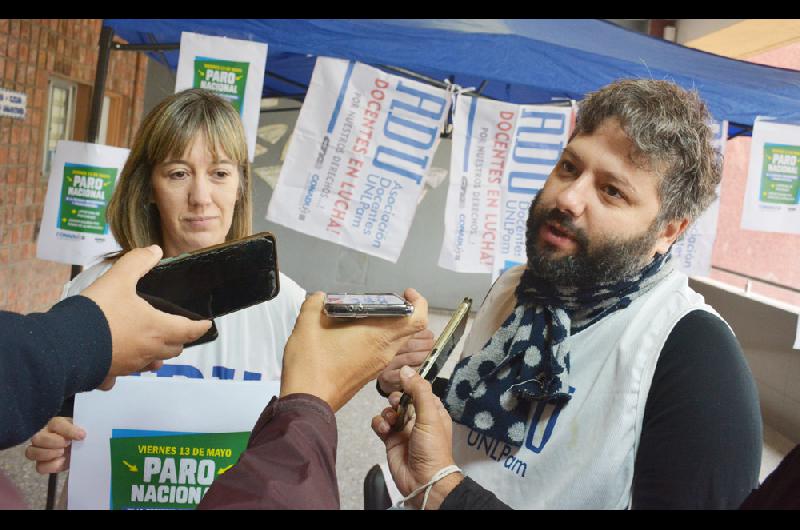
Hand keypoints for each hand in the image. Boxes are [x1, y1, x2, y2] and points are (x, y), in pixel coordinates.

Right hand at [24, 417, 84, 473]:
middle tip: (67, 444)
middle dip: (53, 442)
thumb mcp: (81, 431)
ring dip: (48, 454)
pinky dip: (51, 466)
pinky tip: (61, 462)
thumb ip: (81, 431)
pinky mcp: (41, 464)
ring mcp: (39, 450)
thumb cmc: (79, 437)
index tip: (82, 435)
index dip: (68, 430)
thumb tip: (83, 434)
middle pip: (37, 438)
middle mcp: (43, 435)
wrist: (80, 450)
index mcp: (55, 424)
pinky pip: (39, 467)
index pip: (56, 424)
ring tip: (62, 453)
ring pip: (31, 452)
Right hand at [81, 245, 211, 380]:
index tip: (206, 324)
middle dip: (179, 339)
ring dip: (158, 354)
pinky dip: (126, 369)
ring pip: (153, 363)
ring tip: (153, 344)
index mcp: (158, 328)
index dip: (200, 327)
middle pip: (174, 349)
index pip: (189, 330)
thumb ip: (138, 262)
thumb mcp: (119, 278)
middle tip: (178, 329)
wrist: (65, 344)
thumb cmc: (98, 312)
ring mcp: (131, 365)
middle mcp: (149, 350)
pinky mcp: (111, 374)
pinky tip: (119, 361)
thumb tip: (155, 251)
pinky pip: (123, 375)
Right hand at [280, 288, 427, 411]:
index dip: (418, 302)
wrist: (307, 404)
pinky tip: (351, 334)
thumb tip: (319, 298)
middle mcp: (384, 352)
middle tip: (380, 301)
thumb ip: (314, 304)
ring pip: (394, 341)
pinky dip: (376, 339)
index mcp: (377, 337)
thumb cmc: (311, 367)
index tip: (405, 293)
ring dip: (386, 326)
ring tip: (360, 316)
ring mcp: (378, 365)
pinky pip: (382, 352)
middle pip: (407, 329)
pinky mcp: (368, 374)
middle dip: (401, 311)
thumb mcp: (305, 326)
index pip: (417, 320)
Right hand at [372, 366, 462, 509]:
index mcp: (433, 410)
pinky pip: (379, 423)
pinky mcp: (390, 439)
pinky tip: (383, 429)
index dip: (410, 384)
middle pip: (401, 398)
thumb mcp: (430, 416)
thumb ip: (418, 391)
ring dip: (387, 412)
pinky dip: (378, 423)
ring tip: (390, 422)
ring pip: (389, 410)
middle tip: (395, 404)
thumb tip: (406, 369)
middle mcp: (418, 417)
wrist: (423, 480)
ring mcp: (402, 428)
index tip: (402, 379)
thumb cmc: (432, 448)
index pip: (419, 389)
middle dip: (395, 398)